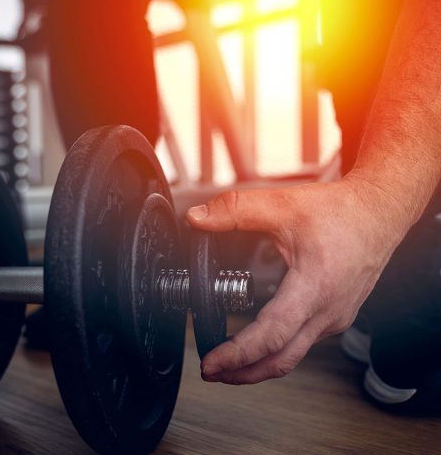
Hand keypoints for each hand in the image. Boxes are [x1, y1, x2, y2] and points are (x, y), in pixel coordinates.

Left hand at [186, 177, 406, 383]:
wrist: (381, 212)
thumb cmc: (341, 212)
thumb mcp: (282, 205)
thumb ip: (235, 210)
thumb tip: (197, 217)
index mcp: (315, 288)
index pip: (272, 336)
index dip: (237, 355)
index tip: (211, 364)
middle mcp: (328, 311)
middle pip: (281, 360)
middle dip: (242, 373)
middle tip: (210, 373)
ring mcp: (336, 317)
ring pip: (294, 354)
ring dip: (260, 364)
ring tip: (229, 363)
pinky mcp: (337, 315)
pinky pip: (304, 342)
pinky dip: (277, 349)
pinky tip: (259, 342)